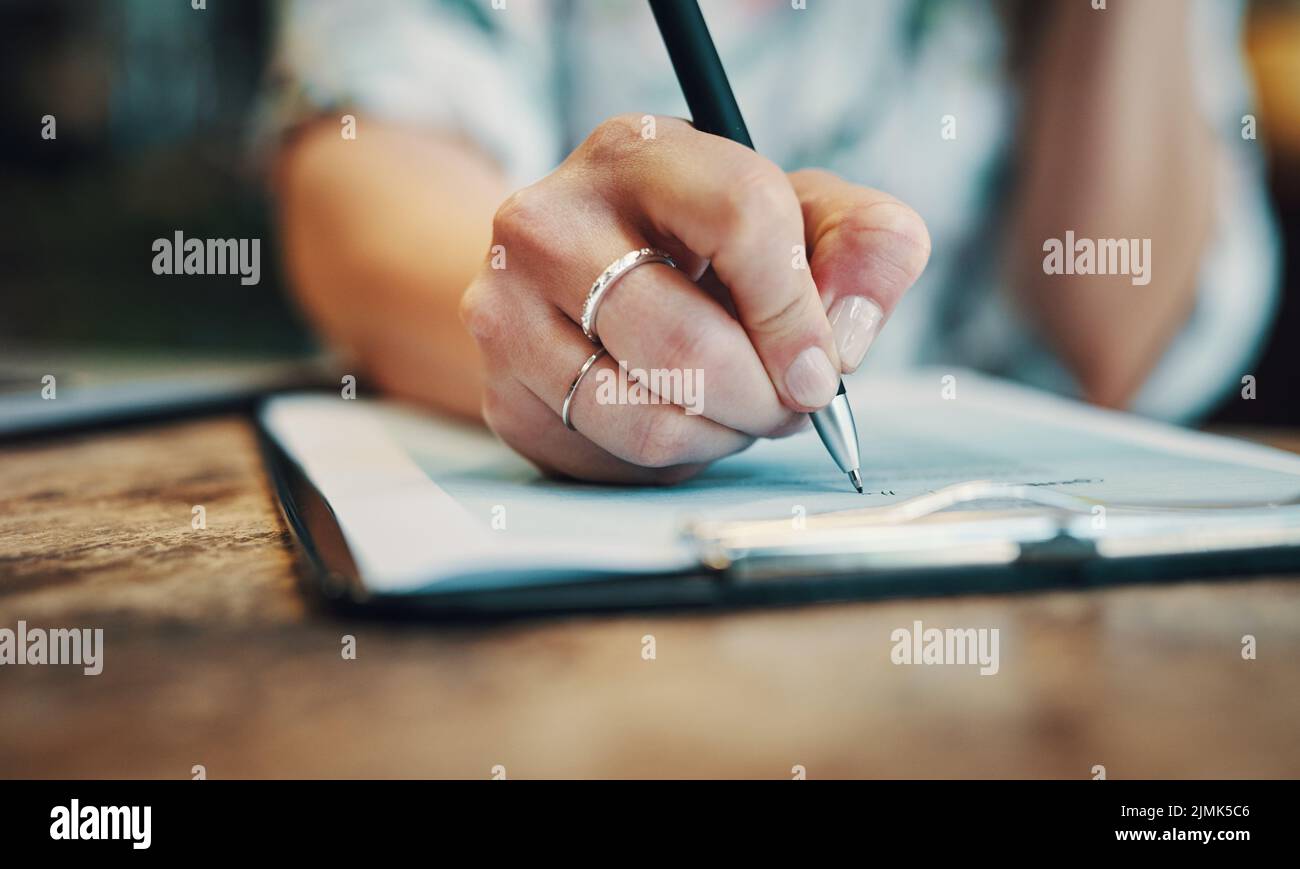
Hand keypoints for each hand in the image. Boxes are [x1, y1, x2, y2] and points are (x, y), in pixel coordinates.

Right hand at [460, 114, 929, 483]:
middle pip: (686, 343)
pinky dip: (673, 456)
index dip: (797, 311)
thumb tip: (844, 335)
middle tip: (788, 405)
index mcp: (639, 154)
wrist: (580, 278)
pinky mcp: (502, 389)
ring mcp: (508, 309)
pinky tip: (683, 418)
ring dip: (722, 434)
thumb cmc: (708, 245)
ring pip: (645, 415)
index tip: (820, 367)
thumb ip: (865, 246)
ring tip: (738, 410)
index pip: (741, 218)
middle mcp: (550, 221)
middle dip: (764, 399)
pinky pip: (612, 454)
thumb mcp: (802, 216)